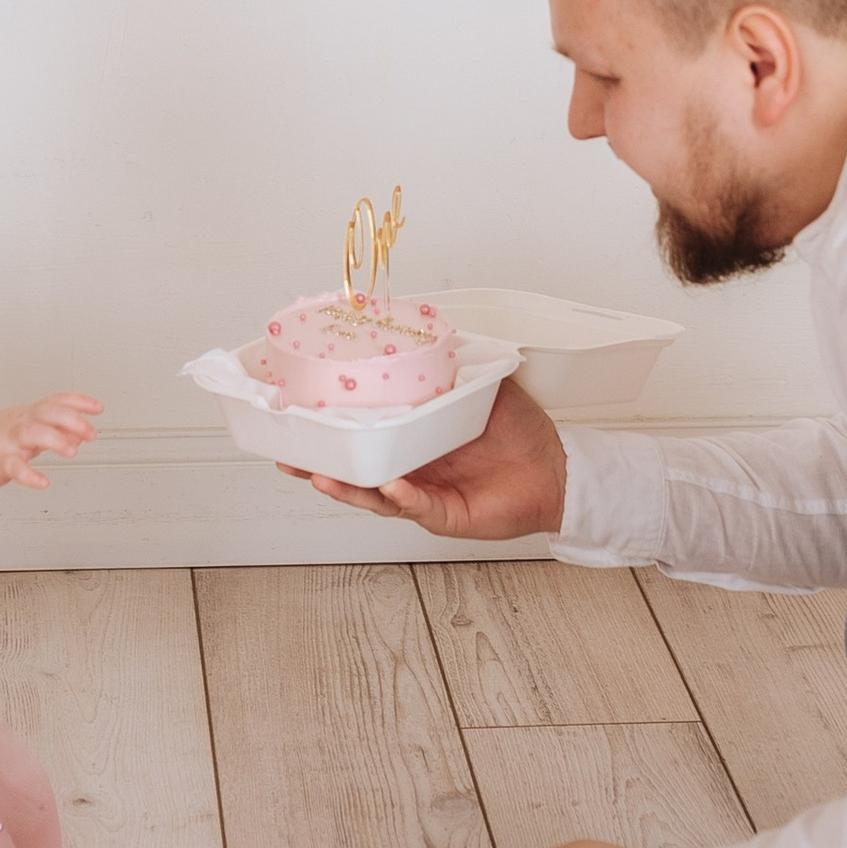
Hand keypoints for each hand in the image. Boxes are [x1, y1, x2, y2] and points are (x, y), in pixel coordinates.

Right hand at [0, 392, 104, 492]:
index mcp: (31, 413)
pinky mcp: (1, 461)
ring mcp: (11, 441)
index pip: (57, 400)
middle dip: (72, 420)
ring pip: (32, 433)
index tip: (98, 408)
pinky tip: (43, 482)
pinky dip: (29, 475)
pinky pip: (15, 466)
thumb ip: (59, 431)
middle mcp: (22, 422)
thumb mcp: (34, 429)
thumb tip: (82, 433)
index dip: (79, 401)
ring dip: (55, 439)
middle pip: (47, 412)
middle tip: (91, 433)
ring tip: (72, 451)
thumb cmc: (4, 438)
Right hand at [286, 373, 567, 536]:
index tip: (301, 415)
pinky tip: (390, 485)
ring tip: (323, 476)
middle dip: (320, 465)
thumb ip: (452, 366)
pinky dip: (402, 496)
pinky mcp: (445, 514)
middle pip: (356, 470)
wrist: (557, 471)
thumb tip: (424, 334)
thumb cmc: (522, 433)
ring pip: (375, 494)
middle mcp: (411, 467)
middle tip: (289, 454)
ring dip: (349, 487)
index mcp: (414, 437)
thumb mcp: (482, 386)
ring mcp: (424, 493)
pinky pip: (418, 506)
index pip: (365, 432)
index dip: (333, 427)